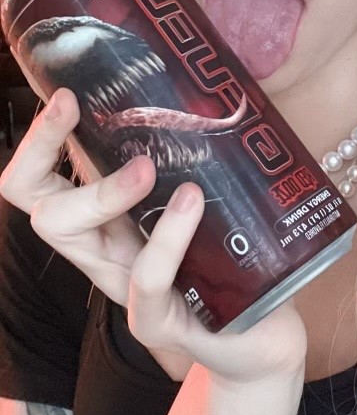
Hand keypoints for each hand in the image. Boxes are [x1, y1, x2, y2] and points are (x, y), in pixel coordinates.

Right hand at [0, 87, 307, 384]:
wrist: (264, 330)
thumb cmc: (231, 254)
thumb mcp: (202, 196)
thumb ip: (190, 158)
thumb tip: (204, 83)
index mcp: (105, 219)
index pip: (38, 180)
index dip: (38, 139)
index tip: (65, 94)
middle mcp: (102, 250)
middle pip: (33, 203)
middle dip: (41, 148)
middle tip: (76, 106)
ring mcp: (122, 286)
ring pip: (68, 233)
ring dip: (103, 190)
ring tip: (149, 168)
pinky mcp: (155, 321)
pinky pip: (144, 278)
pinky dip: (166, 237)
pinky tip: (192, 204)